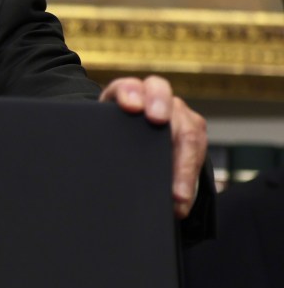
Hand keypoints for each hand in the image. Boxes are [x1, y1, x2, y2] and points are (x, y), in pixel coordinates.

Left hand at [99, 76, 208, 219]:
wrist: (126, 135)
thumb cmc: (110, 133)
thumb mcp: (101, 129)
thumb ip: (99, 134)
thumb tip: (88, 162)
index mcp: (128, 93)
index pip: (129, 86)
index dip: (131, 93)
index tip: (131, 108)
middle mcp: (157, 98)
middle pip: (168, 104)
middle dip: (168, 127)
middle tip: (159, 132)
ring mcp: (179, 114)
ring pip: (190, 131)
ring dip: (185, 166)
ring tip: (177, 195)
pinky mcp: (194, 132)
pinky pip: (199, 153)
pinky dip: (190, 180)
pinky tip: (181, 201)